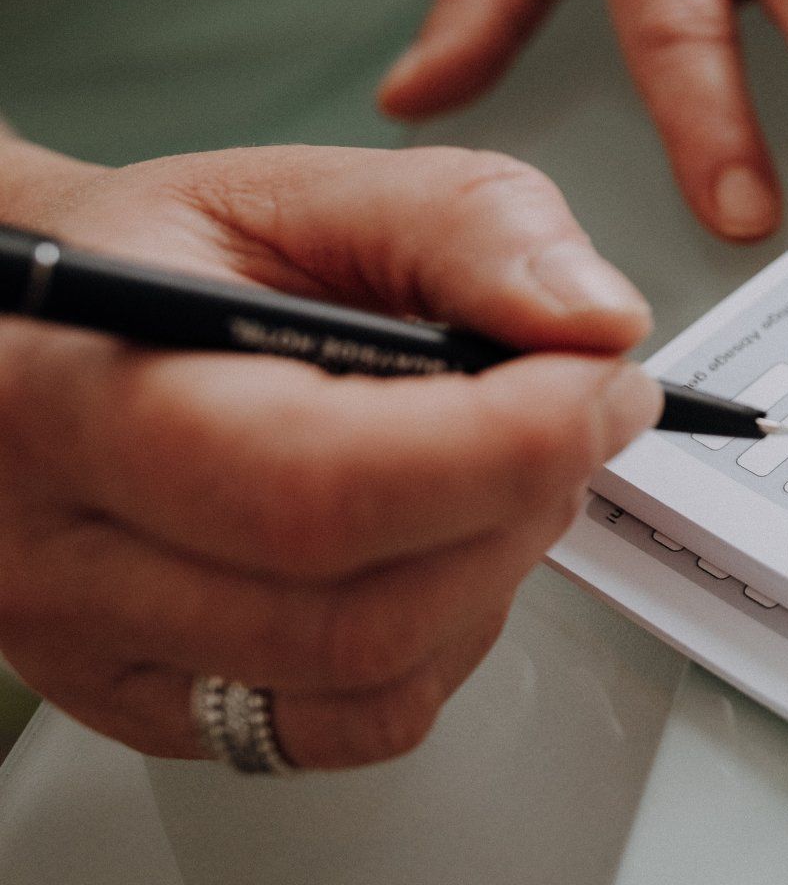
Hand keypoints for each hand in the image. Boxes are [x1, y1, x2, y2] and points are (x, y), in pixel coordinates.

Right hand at [0, 141, 658, 766]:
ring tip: (502, 463)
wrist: (60, 326)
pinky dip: (444, 636)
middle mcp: (65, 553)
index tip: (607, 381)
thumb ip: (465, 224)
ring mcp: (100, 649)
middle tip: (577, 412)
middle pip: (359, 609)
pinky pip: (349, 723)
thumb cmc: (167, 254)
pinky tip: (441, 544)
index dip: (507, 446)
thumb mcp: (306, 186)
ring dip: (497, 568)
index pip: (318, 485)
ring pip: (370, 679)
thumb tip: (595, 320)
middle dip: (524, 504)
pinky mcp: (152, 704)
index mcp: (82, 394)